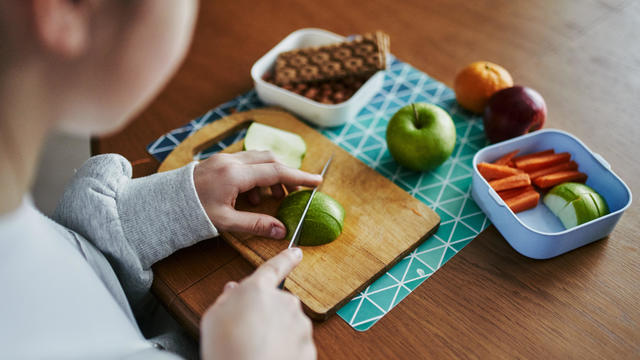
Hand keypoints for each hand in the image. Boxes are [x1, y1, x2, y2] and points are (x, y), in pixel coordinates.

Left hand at [194, 151, 321, 238]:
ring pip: (259, 158)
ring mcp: (225, 158)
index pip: (276, 172)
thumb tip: (282, 231)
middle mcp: (231, 161)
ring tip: (272, 197)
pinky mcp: (220, 160)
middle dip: (287, 174)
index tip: (317, 181)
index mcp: (234, 175)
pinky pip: (247, 161)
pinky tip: (252, 195)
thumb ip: (256, 224)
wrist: (164, 202)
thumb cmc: (191, 213)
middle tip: (296, 192)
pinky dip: (258, 174)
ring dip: (272, 174)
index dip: (299, 177)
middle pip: (271, 160)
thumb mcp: (225, 222)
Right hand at [200, 248, 315, 359]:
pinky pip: (296, 345)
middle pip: (278, 303)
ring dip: (277, 334)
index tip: (296, 252)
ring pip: (288, 325)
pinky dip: (286, 351)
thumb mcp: (213, 318)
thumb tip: (234, 290)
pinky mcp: (308, 346)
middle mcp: (284, 302)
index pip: (274, 267)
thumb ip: (227, 299)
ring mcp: (299, 324)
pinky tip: (269, 358)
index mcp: (259, 290)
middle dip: (268, 314)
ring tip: (257, 349)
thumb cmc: (226, 350)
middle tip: (249, 332)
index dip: (286, 258)